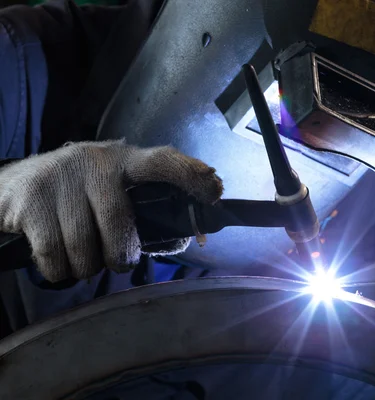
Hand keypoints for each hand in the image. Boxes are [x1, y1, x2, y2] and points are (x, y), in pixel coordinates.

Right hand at [0, 140, 222, 281]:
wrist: (10, 186)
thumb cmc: (75, 196)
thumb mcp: (110, 192)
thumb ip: (142, 210)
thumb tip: (184, 237)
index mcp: (123, 161)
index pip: (162, 161)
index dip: (190, 175)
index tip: (214, 192)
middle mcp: (94, 164)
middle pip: (119, 227)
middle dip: (120, 256)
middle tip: (116, 259)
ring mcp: (60, 180)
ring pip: (85, 249)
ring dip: (85, 267)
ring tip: (81, 257)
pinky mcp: (30, 201)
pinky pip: (54, 258)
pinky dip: (59, 270)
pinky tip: (57, 258)